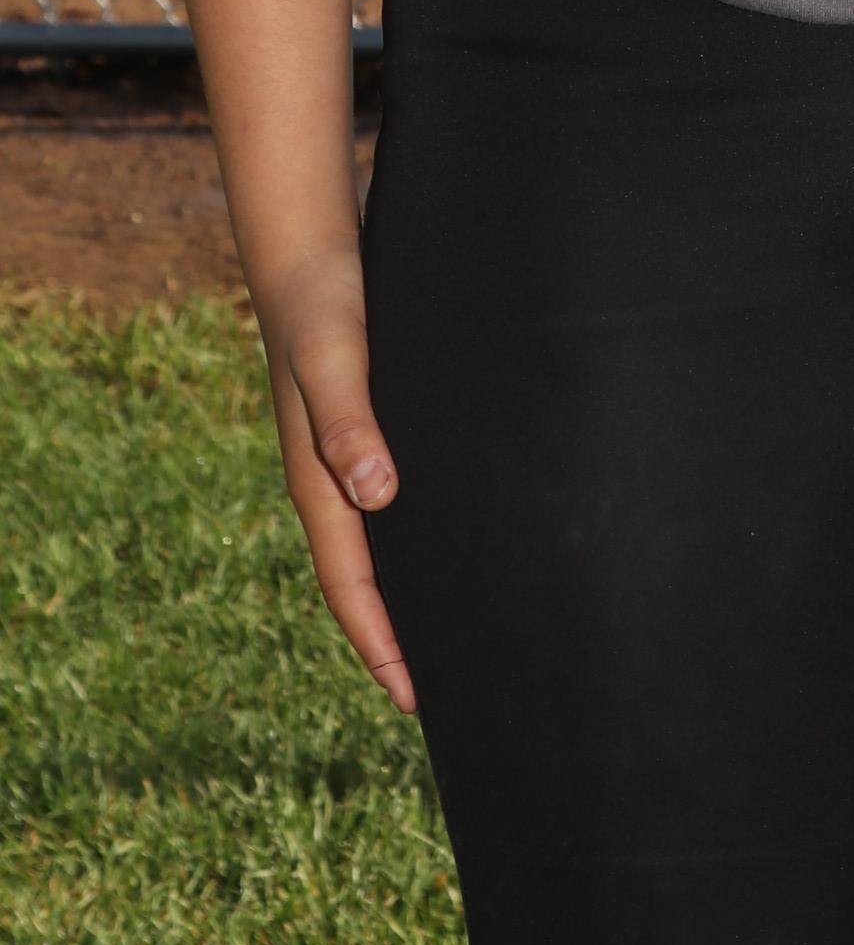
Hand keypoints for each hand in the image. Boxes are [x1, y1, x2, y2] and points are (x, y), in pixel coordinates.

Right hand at [260, 267, 415, 712]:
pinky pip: (387, 501)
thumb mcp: (337, 357)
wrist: (309, 246)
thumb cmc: (324, 300)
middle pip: (362, 578)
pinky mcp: (371, 424)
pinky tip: (452, 538)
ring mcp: (347, 453)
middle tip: (437, 695)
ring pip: (377, 543)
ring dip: (405, 591)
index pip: (349, 584)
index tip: (413, 699)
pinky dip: (413, 536)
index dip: (380, 642)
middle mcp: (329, 477)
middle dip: (393, 637)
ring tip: (453, 632)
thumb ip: (350, 420)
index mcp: (317, 478)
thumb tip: (375, 496)